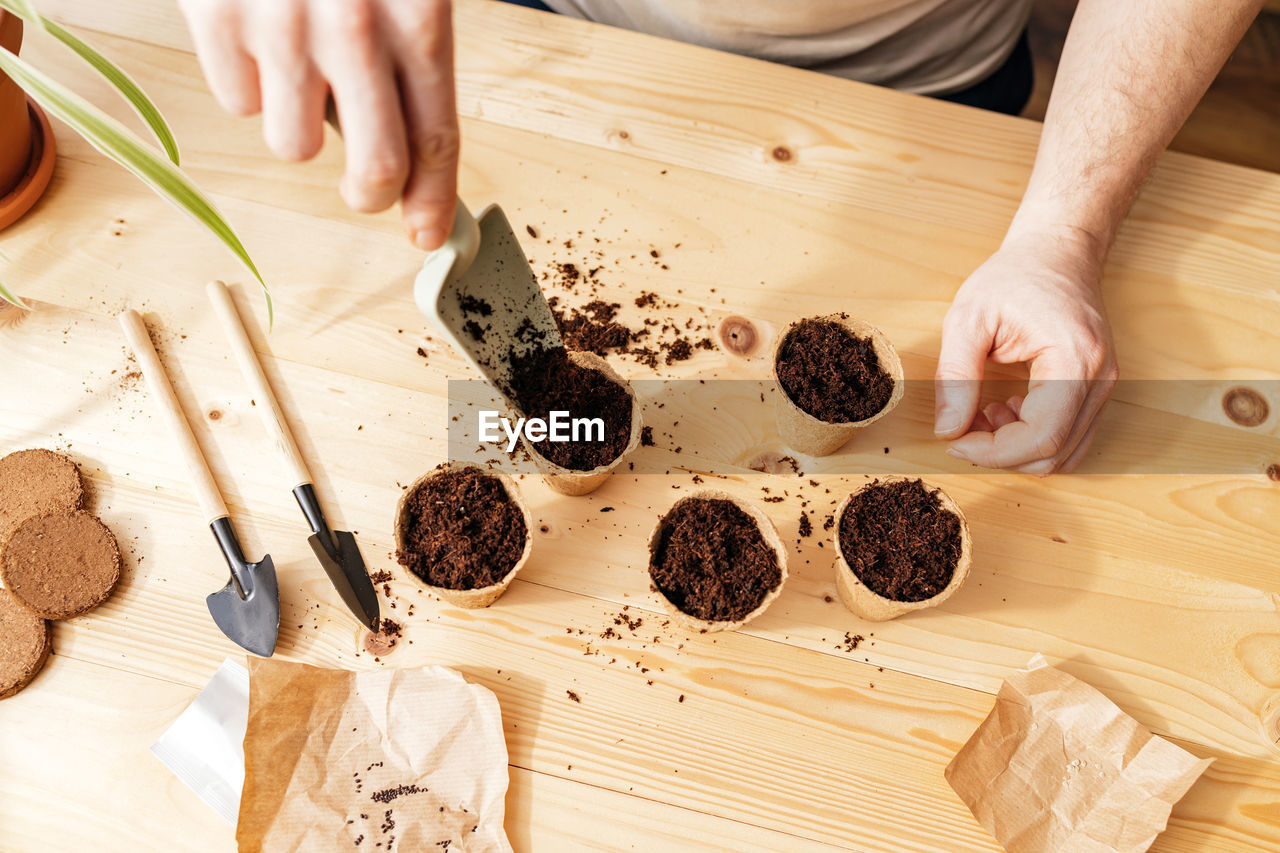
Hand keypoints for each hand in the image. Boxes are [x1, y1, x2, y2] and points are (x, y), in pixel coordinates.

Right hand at [178, 0, 458, 249]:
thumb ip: (413, 56)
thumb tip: (415, 161)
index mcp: (417, 16)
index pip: (437, 137)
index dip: (433, 200)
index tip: (427, 235)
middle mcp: (353, 29)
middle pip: (373, 170)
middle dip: (370, 193)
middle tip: (364, 187)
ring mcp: (280, 27)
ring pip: (293, 146)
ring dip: (298, 123)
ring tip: (300, 66)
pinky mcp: (215, 17)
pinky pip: (236, 102)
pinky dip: (246, 81)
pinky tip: (257, 35)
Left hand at [933, 224, 1117, 474]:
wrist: (1056, 252)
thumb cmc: (1014, 276)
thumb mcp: (968, 318)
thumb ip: (955, 377)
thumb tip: (947, 431)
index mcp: (1073, 358)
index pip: (1040, 436)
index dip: (992, 452)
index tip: (953, 441)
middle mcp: (1100, 378)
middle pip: (1054, 453)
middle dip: (1000, 454)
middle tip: (962, 429)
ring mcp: (1104, 386)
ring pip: (1064, 453)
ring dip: (1017, 450)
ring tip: (983, 414)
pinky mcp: (1097, 389)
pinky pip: (1070, 436)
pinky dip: (1034, 439)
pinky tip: (1005, 411)